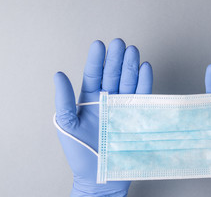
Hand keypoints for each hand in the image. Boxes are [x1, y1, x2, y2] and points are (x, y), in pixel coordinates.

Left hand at [54, 39, 152, 196]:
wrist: (100, 176)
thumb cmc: (80, 152)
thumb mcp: (66, 124)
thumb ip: (64, 99)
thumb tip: (58, 75)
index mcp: (89, 98)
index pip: (94, 74)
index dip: (97, 59)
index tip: (99, 45)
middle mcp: (108, 99)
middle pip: (113, 74)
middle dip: (116, 59)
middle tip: (119, 43)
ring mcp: (123, 106)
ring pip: (128, 82)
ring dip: (131, 66)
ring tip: (132, 51)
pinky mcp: (136, 115)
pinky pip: (142, 96)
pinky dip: (144, 82)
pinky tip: (144, 68)